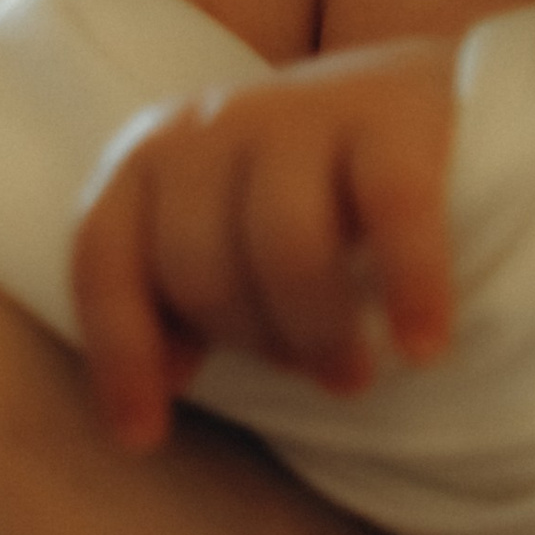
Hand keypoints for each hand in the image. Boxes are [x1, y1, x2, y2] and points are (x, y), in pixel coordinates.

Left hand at [73, 41, 458, 449]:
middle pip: (198, 266)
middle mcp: (211, 125)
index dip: (117, 353)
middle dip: (250, 341)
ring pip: (285, 247)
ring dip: (317, 333)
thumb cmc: (314, 193)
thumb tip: (164, 380)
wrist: (431, 95)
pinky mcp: (392, 114)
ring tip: (351, 375)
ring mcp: (300, 110)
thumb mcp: (226, 232)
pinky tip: (423, 345)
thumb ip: (181, 293)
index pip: (103, 257)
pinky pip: (393, 213)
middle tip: (308, 373)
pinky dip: (410, 288)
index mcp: (150, 157)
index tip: (142, 439)